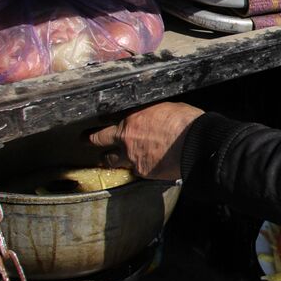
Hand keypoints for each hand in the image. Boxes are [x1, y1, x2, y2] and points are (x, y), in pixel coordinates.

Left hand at [88, 102, 203, 180]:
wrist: (196, 145)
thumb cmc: (185, 122)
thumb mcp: (165, 108)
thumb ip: (151, 114)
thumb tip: (151, 117)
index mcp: (131, 119)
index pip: (106, 120)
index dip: (100, 122)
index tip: (96, 123)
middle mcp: (126, 139)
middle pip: (98, 140)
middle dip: (90, 140)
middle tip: (85, 140)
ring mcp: (132, 158)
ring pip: (112, 161)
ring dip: (109, 159)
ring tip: (106, 160)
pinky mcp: (143, 173)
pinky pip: (134, 171)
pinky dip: (136, 168)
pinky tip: (142, 167)